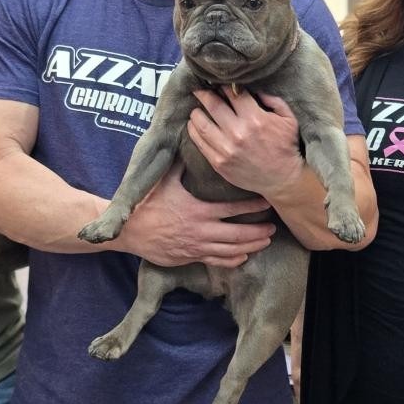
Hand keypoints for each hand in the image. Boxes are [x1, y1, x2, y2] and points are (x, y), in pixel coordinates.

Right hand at [112, 171, 275, 268]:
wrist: (130, 231)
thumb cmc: (147, 205)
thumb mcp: (164, 181)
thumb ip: (181, 164)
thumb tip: (191, 141)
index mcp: (198, 210)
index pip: (232, 210)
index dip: (252, 207)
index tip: (266, 203)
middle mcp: (201, 231)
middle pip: (238, 234)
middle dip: (258, 232)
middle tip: (273, 228)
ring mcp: (196, 247)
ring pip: (230, 251)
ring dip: (250, 247)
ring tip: (264, 242)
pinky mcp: (190, 258)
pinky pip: (216, 262)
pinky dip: (232, 261)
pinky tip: (242, 257)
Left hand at [186, 89, 305, 197]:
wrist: (282, 179)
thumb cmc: (285, 147)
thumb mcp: (288, 119)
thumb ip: (273, 100)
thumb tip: (253, 88)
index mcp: (255, 118)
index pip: (232, 93)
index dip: (224, 86)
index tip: (219, 84)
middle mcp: (238, 133)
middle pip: (213, 105)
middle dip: (203, 94)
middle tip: (198, 90)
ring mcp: (226, 149)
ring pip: (201, 124)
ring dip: (195, 113)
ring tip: (195, 109)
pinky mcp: (219, 163)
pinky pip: (199, 143)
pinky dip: (193, 131)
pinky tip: (193, 125)